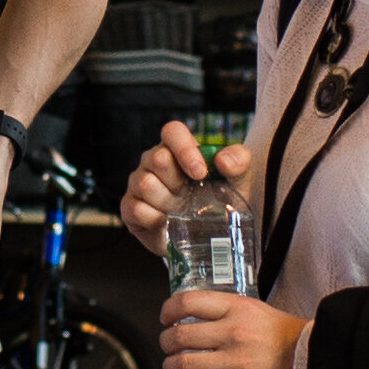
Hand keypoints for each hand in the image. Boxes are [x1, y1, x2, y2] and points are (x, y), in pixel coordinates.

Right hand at [114, 120, 241, 249]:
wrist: (207, 238)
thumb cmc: (219, 202)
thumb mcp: (238, 182)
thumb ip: (239, 163)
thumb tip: (224, 160)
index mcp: (178, 149)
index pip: (172, 131)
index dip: (184, 149)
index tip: (200, 173)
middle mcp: (153, 161)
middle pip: (157, 159)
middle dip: (178, 182)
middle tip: (190, 197)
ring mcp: (138, 183)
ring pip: (145, 184)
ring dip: (167, 203)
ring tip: (179, 212)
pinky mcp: (129, 208)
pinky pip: (137, 209)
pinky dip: (155, 220)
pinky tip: (166, 224)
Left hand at [159, 289, 311, 368]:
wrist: (318, 363)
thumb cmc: (289, 338)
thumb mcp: (259, 311)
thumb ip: (229, 313)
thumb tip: (197, 317)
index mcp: (238, 308)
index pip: (188, 302)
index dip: (168, 310)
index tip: (166, 319)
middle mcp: (234, 333)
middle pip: (179, 336)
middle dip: (166, 344)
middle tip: (169, 349)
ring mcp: (237, 363)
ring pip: (184, 365)